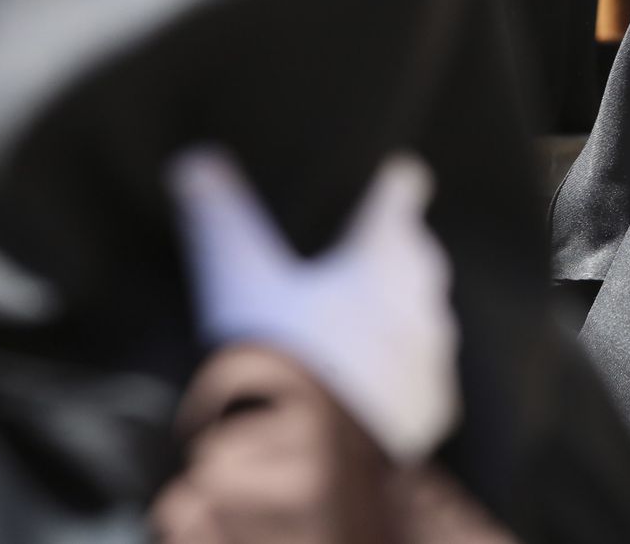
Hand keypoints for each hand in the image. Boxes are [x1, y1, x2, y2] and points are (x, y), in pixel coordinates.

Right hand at [168, 147, 460, 463]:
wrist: (312, 466)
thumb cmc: (279, 359)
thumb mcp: (239, 283)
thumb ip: (221, 220)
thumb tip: (195, 164)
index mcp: (385, 256)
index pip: (400, 195)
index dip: (393, 184)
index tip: (396, 173)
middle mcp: (423, 300)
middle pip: (416, 256)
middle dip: (394, 249)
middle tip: (365, 249)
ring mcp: (434, 357)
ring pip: (423, 318)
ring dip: (396, 314)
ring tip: (357, 320)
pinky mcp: (433, 409)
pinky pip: (422, 378)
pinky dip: (400, 372)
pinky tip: (370, 382)